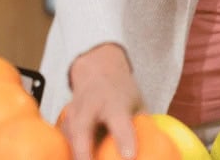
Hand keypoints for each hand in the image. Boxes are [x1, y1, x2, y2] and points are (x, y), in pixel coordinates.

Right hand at [63, 43, 142, 159]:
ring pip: (69, 136)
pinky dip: (69, 152)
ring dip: (74, 155)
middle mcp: (91, 105)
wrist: (97, 69)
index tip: (129, 157)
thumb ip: (142, 126)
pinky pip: (64, 138)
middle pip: (82, 129)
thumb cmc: (122, 92)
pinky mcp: (65, 119)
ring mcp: (74, 111)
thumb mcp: (137, 103)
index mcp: (114, 102)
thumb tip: (155, 150)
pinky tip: (75, 159)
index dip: (124, 140)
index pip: (120, 123)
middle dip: (83, 153)